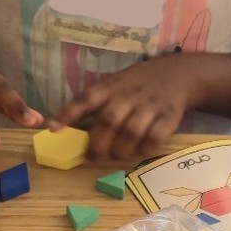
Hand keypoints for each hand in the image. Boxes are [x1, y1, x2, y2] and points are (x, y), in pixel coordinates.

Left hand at [49, 54, 194, 159]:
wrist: (178, 74)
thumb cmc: (137, 83)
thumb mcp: (115, 84)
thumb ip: (95, 104)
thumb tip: (66, 128)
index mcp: (110, 86)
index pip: (86, 98)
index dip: (68, 113)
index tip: (52, 128)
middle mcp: (128, 94)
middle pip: (109, 121)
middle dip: (97, 144)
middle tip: (92, 156)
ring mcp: (150, 105)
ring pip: (130, 133)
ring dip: (120, 150)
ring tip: (116, 155)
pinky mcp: (169, 116)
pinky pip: (154, 138)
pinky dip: (144, 149)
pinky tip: (139, 150)